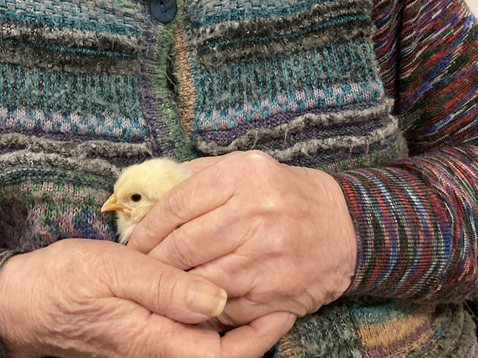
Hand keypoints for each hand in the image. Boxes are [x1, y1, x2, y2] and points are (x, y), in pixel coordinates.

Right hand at [0, 237, 295, 357]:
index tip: (283, 308)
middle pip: (218, 355)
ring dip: (233, 323)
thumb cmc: (66, 281)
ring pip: (203, 346)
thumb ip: (167, 288)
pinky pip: (184, 336)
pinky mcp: (141, 336)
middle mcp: (154, 353)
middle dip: (253, 331)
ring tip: (256, 285)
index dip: (258, 338)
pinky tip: (213, 286)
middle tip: (279, 293)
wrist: (22, 301)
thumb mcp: (117, 272)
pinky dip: (206, 316)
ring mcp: (147, 348)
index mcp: (153, 342)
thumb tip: (218, 301)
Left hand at [126, 151, 357, 331]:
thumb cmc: (284, 194)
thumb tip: (149, 191)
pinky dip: (202, 308)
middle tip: (137, 269)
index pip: (176, 204)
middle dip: (153, 262)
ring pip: (199, 280)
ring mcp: (265, 255)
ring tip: (158, 288)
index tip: (132, 241)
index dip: (146, 227)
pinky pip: (224, 307)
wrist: (345, 227)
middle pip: (182, 245)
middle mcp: (254, 213)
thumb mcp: (245, 167)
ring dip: (172, 289)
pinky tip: (190, 304)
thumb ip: (199, 175)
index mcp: (242, 176)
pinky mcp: (274, 292)